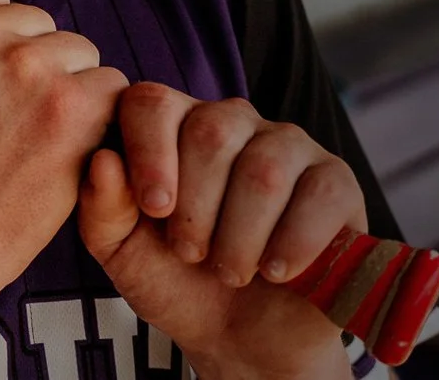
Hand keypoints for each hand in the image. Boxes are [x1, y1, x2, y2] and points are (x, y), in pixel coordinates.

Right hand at [0, 0, 126, 291]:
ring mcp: (22, 65)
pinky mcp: (70, 104)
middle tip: (8, 114)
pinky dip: (97, 118)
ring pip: (77, 51)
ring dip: (68, 88)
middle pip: (38, 21)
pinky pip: (110, 86)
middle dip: (33, 61)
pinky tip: (64, 146)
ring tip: (34, 134)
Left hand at [79, 84, 359, 378]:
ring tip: (230, 270)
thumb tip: (104, 159)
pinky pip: (320, 193)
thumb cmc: (172, 280)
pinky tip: (276, 270)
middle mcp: (227, 121)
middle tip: (191, 253)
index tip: (154, 210)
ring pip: (264, 167)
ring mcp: (286, 144)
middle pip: (210, 132)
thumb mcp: (119, 250)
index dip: (150, 152)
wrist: (238, 335)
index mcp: (168, 126)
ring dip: (241, 235)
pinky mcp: (335, 179)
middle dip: (196, 207)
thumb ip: (102, 205)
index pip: (152, 102)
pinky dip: (294, 242)